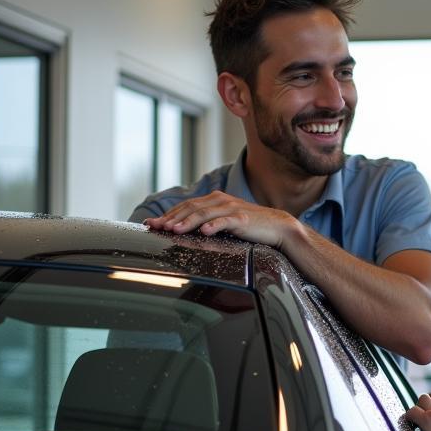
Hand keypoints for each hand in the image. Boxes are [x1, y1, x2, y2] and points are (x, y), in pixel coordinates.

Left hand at [144, 191, 297, 247]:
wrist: (278, 227)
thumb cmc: (251, 227)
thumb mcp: (226, 221)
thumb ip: (209, 221)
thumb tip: (186, 230)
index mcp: (215, 199)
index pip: (186, 205)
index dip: (168, 214)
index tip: (152, 224)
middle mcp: (221, 200)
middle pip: (191, 208)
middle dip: (171, 218)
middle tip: (156, 227)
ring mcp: (232, 208)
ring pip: (204, 213)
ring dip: (187, 222)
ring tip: (173, 230)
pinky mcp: (243, 218)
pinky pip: (225, 221)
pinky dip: (213, 225)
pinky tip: (204, 231)